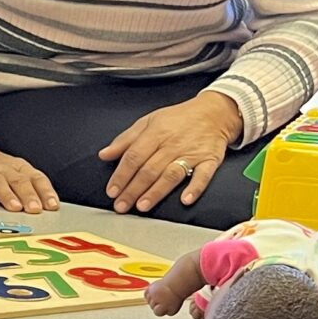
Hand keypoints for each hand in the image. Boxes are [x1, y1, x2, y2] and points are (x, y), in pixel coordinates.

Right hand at [0, 123, 58, 212]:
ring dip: (7, 195)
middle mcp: (4, 169)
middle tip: (35, 209)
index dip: (45, 192)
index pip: (36, 178)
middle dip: (28, 195)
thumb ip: (28, 188)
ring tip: (15, 208)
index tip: (52, 206)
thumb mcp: (14, 172)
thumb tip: (45, 210)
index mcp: (19, 168)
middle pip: (19, 181)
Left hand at [98, 92, 243, 213]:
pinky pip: (203, 175)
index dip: (121, 175)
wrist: (214, 112)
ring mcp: (192, 153)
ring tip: (142, 206)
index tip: (112, 191)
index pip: (134, 156)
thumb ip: (125, 139)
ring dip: (156, 192)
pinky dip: (195, 188)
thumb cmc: (179, 118)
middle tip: (121, 205)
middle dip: (133, 190)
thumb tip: (104, 154)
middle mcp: (172, 144)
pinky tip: (185, 200)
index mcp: (155, 133)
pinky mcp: (210, 160)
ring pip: (171, 175)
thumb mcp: (149, 121)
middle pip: (149, 169)